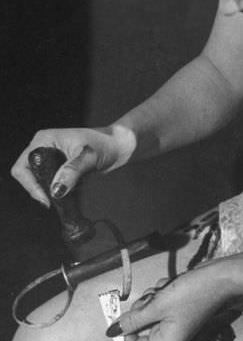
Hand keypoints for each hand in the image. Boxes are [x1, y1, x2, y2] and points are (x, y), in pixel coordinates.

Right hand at [11, 124, 135, 205]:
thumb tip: (56, 190)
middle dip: (41, 189)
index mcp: (44, 140)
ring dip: (51, 192)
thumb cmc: (105, 145)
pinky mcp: (60, 169)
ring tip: (68, 195)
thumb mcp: (88, 157)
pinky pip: (52, 184)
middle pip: (29, 175)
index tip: (47, 197)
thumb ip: (71, 172)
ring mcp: (51, 159)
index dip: (31, 184)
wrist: (120, 147)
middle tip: (56, 201)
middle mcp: (44, 148)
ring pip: (40, 182)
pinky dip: (59, 191)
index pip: (24, 166)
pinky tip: (71, 194)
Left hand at [113, 265, 228, 340]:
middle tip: (152, 297)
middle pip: (141, 328)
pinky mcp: (179, 310)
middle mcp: (171, 338)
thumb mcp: (158, 306)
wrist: (220, 277)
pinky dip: (162, 293)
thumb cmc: (191, 293)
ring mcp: (176, 324)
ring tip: (165, 289)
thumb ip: (133, 320)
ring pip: (150, 313)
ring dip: (152, 298)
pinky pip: (161, 304)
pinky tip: (172, 285)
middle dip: (143, 309)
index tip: (129, 312)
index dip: (127, 331)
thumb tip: (111, 332)